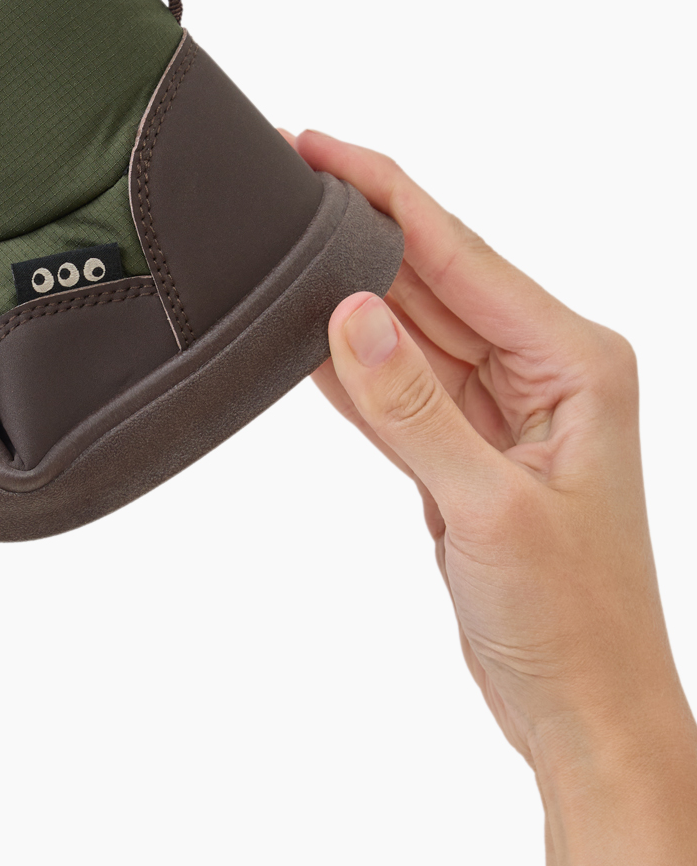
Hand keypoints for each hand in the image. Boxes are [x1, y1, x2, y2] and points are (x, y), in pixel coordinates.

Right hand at [296, 129, 683, 775]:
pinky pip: (398, 389)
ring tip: (275, 242)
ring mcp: (504, 413)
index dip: (384, 194)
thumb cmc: (574, 626)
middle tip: (276, 183)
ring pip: (410, 330)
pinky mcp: (465, 455)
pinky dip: (350, 365)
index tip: (316, 147)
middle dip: (357, 231)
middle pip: (432, 278)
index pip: (462, 254)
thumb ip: (414, 409)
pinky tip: (300, 331)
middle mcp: (546, 372)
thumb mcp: (491, 510)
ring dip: (347, 292)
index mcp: (576, 362)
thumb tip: (350, 312)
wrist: (588, 718)